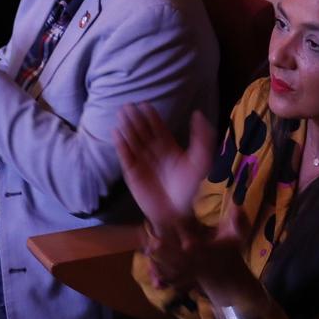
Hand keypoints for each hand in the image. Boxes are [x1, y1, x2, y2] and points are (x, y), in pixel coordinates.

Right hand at [115, 102, 215, 233]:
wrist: (177, 214)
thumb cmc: (190, 189)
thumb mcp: (200, 161)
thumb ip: (202, 138)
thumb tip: (198, 114)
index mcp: (169, 148)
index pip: (158, 128)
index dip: (152, 117)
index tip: (145, 104)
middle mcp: (154, 153)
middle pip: (143, 131)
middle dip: (136, 118)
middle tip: (128, 105)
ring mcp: (142, 163)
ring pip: (133, 141)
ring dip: (127, 128)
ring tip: (120, 114)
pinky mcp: (132, 174)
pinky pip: (125, 156)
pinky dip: (120, 145)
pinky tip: (116, 133)